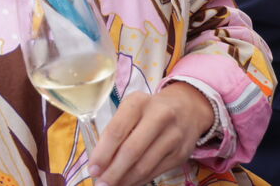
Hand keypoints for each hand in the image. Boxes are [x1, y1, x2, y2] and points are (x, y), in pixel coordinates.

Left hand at [87, 84, 213, 185]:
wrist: (187, 109)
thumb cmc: (148, 110)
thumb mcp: (131, 109)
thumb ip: (116, 130)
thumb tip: (99, 161)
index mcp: (138, 102)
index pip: (116, 131)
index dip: (103, 153)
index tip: (93, 168)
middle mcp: (159, 117)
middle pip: (131, 151)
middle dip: (113, 171)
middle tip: (101, 184)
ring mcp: (173, 137)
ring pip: (145, 165)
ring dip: (125, 179)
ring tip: (112, 185)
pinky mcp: (181, 154)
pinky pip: (156, 172)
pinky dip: (139, 180)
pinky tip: (128, 182)